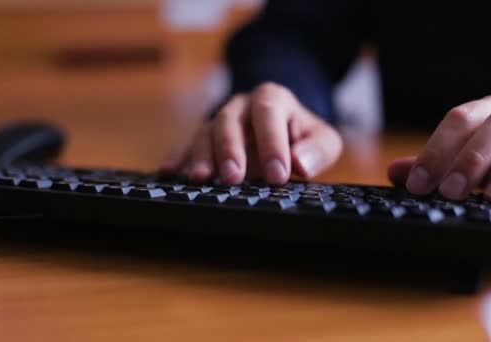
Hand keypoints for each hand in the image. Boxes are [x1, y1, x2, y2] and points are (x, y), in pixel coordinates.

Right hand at [159, 82, 342, 184]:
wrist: (280, 126)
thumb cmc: (302, 136)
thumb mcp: (323, 140)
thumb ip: (318, 149)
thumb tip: (300, 163)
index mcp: (272, 100)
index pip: (269, 115)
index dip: (272, 144)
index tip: (277, 175)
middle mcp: (240, 106)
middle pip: (229, 121)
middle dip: (230, 149)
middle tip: (233, 178)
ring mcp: (218, 122)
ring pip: (205, 132)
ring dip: (201, 155)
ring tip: (200, 178)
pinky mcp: (203, 139)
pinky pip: (185, 145)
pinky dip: (176, 158)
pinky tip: (167, 172)